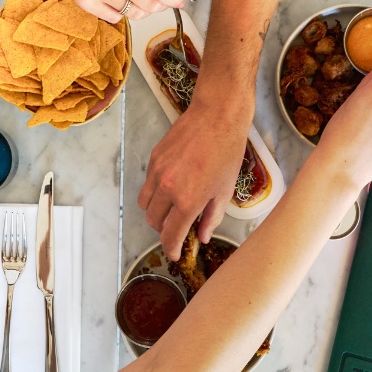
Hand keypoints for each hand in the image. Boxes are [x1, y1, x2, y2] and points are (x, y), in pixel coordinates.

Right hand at [138, 97, 251, 254]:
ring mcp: (157, 172)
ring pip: (145, 204)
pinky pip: (147, 184)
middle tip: (178, 227)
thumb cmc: (227, 153)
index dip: (171, 248)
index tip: (175, 253)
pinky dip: (155, 192)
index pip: (170, 235)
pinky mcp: (153, 158)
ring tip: (172, 207)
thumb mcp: (224, 191)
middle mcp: (167, 189)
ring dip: (156, 212)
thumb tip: (203, 235)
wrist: (217, 117)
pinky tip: (172, 185)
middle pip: (153, 221)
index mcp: (187, 201)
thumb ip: (211, 217)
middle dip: (164, 229)